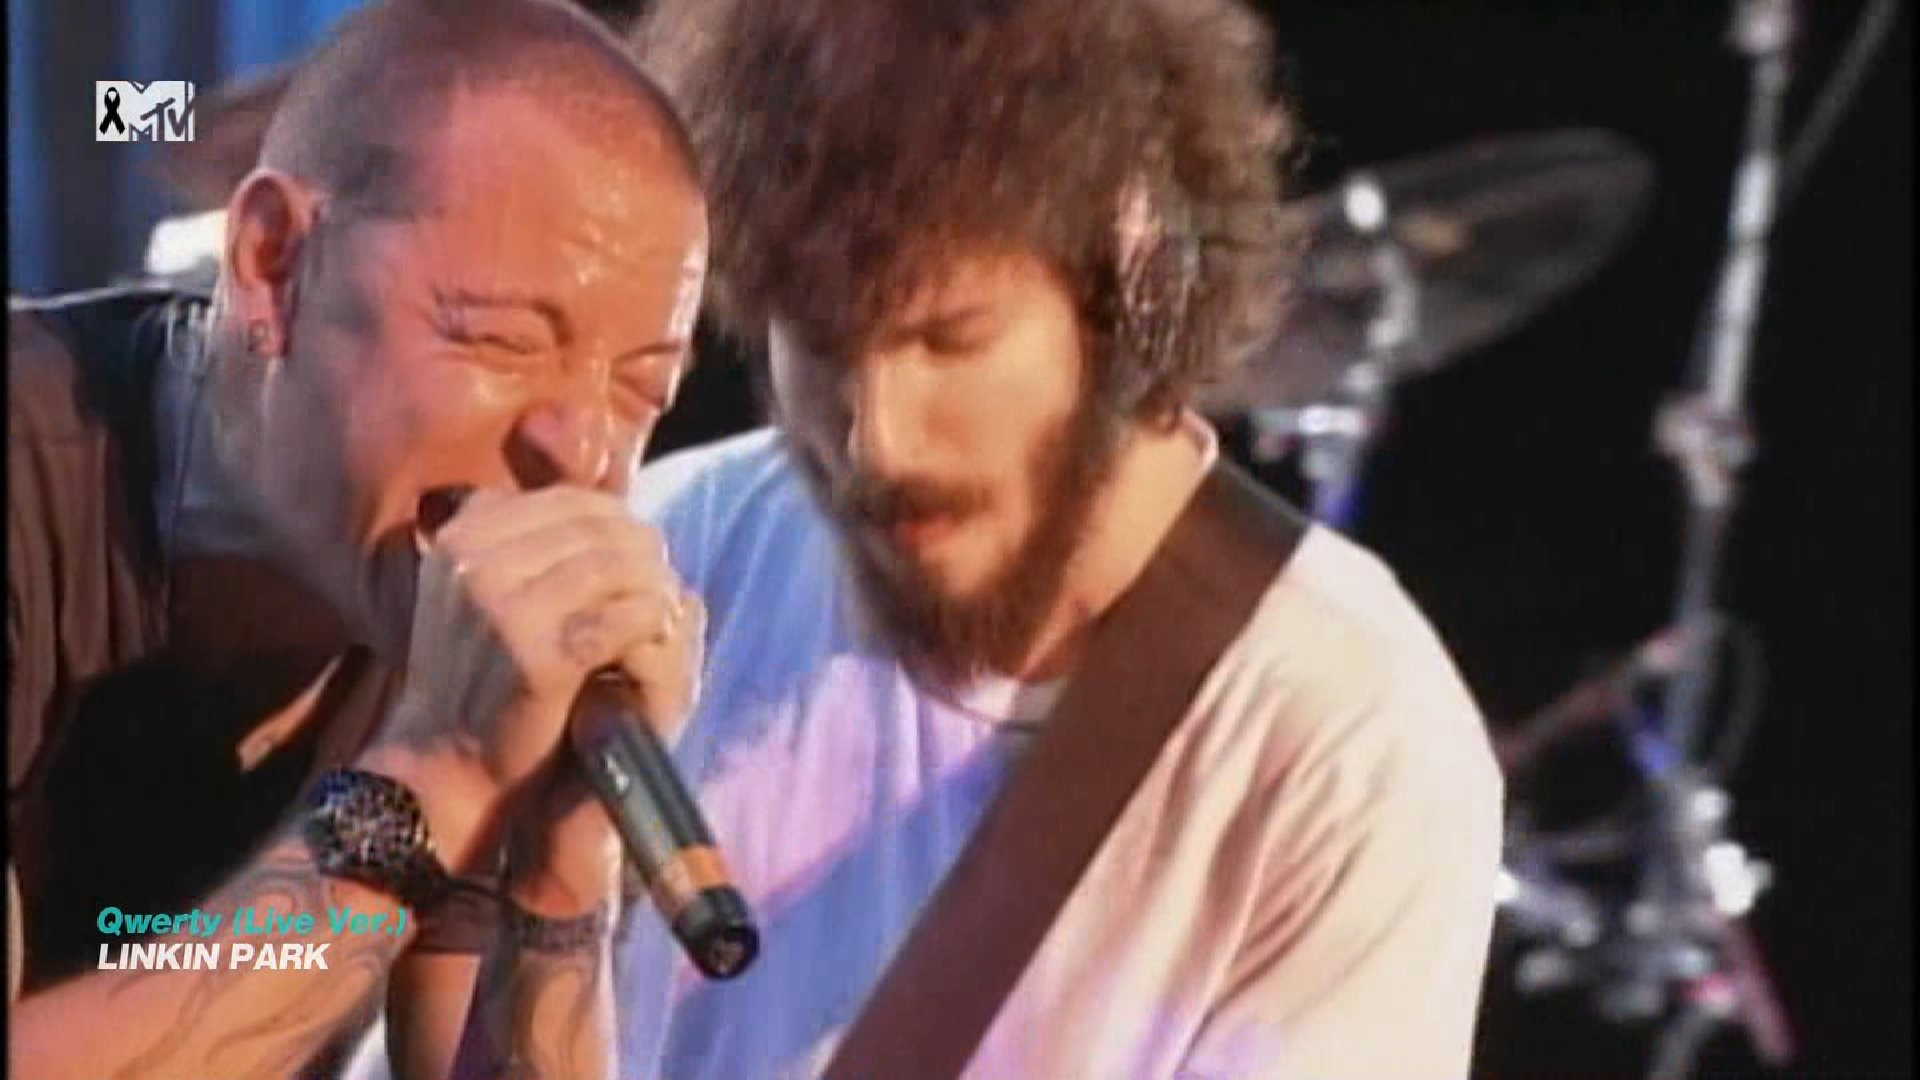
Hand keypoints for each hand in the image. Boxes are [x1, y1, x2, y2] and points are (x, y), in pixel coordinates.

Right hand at [369, 486, 704, 870]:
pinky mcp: (537, 655)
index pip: (569, 502)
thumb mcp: (480, 592)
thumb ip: (527, 546)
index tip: (638, 553)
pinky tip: (659, 634)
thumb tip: (604, 511)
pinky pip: (621, 617)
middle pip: (598, 529)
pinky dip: (652, 621)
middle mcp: (476, 562)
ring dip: (654, 588)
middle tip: (662, 582)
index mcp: (464, 536)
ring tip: (664, 611)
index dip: (617, 523)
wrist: (441, 764)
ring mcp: (503, 607)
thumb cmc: (475, 678)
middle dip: (643, 554)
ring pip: (616, 568)